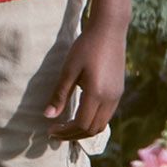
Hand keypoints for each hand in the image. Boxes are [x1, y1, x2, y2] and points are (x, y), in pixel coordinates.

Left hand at [44, 18, 125, 140]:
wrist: (109, 31)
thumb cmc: (85, 47)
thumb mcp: (69, 70)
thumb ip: (60, 94)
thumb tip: (48, 116)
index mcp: (97, 94)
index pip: (82, 124)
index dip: (65, 131)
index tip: (49, 131)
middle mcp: (111, 99)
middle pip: (93, 129)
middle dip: (73, 135)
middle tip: (55, 133)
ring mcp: (117, 96)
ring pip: (102, 124)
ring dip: (83, 130)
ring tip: (65, 127)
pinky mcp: (118, 91)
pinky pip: (106, 114)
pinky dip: (92, 121)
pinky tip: (79, 115)